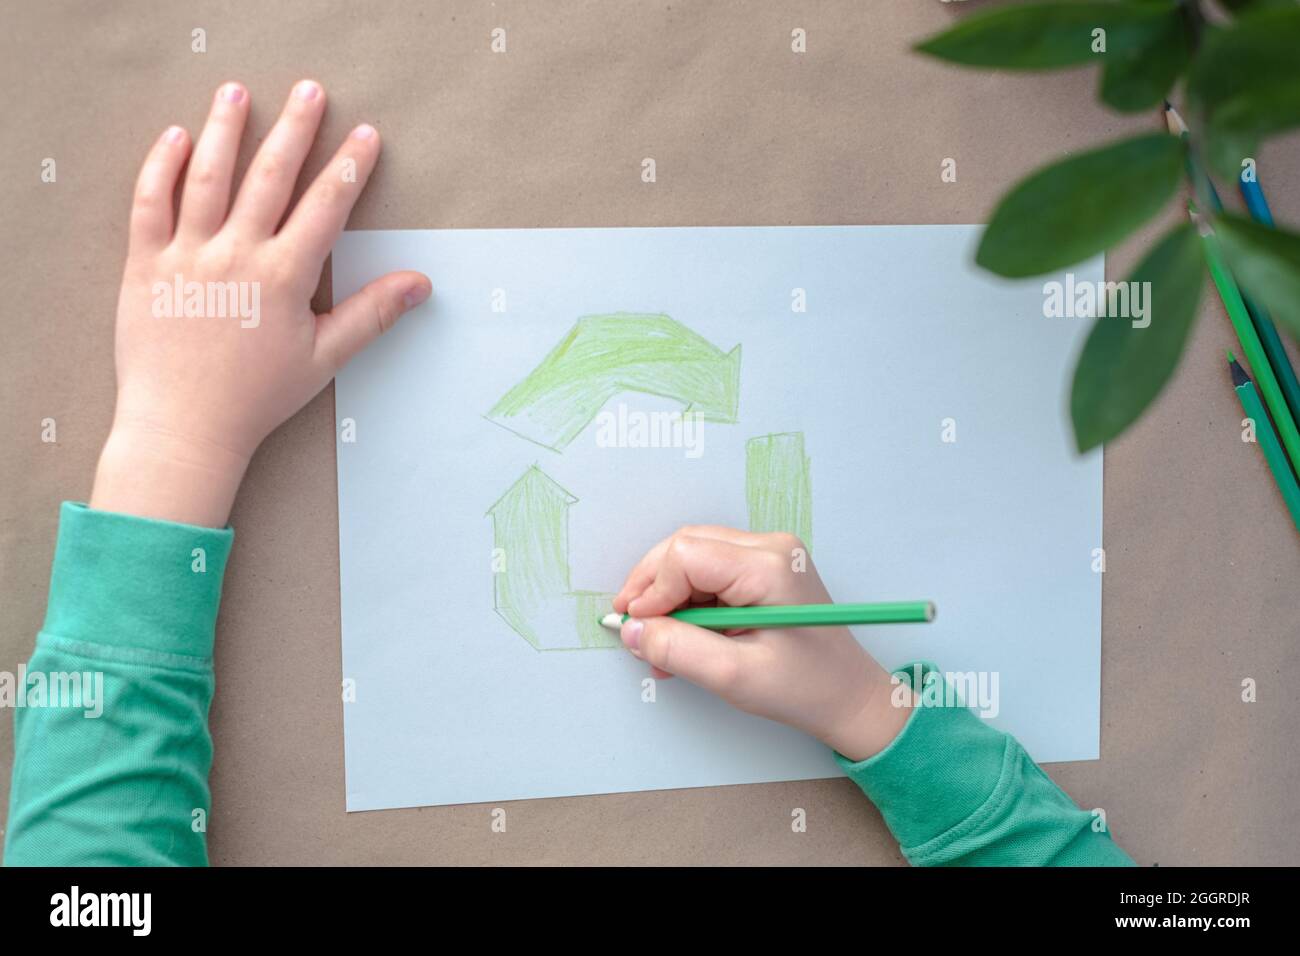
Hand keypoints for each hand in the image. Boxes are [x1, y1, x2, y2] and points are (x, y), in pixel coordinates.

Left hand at [90, 80, 430, 526]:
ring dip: (224, 130)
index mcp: (284, 276)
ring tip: (238, 93)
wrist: (183, 427)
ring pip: (207, 177)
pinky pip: (149, 203)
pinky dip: (160, 167)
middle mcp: (236, 255)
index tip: (365, 135)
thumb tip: (420, 284)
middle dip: (295, 130)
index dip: (349, 167)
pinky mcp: (145, 264)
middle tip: (310, 91)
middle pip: (269, 176)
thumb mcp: (325, 357)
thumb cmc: (257, 397)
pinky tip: (176, 138)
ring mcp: (187, 255)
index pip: (324, 206)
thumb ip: (372, 313)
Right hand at [612, 527, 912, 760]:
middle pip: (686, 547)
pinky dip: (686, 601)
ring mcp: (769, 554)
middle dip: (652, 588)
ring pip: (693, 557)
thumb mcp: (734, 676)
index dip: (652, 590)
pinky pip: (710, 572)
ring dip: (666, 597)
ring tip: (656, 642)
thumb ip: (677, 650)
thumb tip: (632, 630)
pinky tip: (679, 637)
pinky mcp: (764, 568)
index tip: (636, 628)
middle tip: (633, 629)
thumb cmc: (804, 689)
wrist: (850, 697)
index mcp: (769, 566)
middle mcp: (770, 547)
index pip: (685, 555)